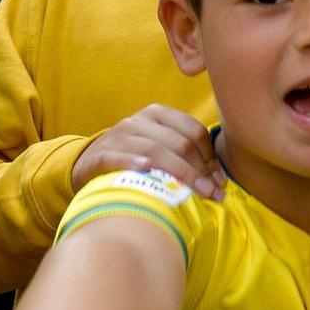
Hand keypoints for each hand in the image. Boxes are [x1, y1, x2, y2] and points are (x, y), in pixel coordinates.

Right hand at [71, 104, 224, 199]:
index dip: (211, 158)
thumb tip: (219, 181)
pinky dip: (135, 164)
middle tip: (214, 194)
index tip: (220, 182)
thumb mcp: (160, 148)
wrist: (89, 164)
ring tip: (196, 194)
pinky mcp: (100, 154)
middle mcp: (139, 121)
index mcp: (158, 114)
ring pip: (155, 151)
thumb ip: (187, 156)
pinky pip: (120, 158)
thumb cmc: (135, 158)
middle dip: (201, 171)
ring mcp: (119, 136)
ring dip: (180, 174)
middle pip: (179, 143)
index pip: (193, 131)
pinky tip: (148, 172)